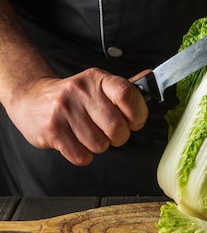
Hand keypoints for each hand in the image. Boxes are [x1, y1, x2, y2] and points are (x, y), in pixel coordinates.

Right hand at [5, 67, 148, 165]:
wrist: (31, 98)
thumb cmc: (72, 96)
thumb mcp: (97, 85)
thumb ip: (123, 86)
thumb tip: (150, 76)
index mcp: (97, 79)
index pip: (126, 94)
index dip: (138, 113)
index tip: (135, 121)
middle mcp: (80, 91)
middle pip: (117, 127)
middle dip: (119, 137)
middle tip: (110, 133)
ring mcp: (65, 111)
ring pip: (100, 145)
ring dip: (99, 146)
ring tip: (88, 134)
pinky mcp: (53, 130)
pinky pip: (81, 156)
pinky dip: (83, 155)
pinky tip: (76, 141)